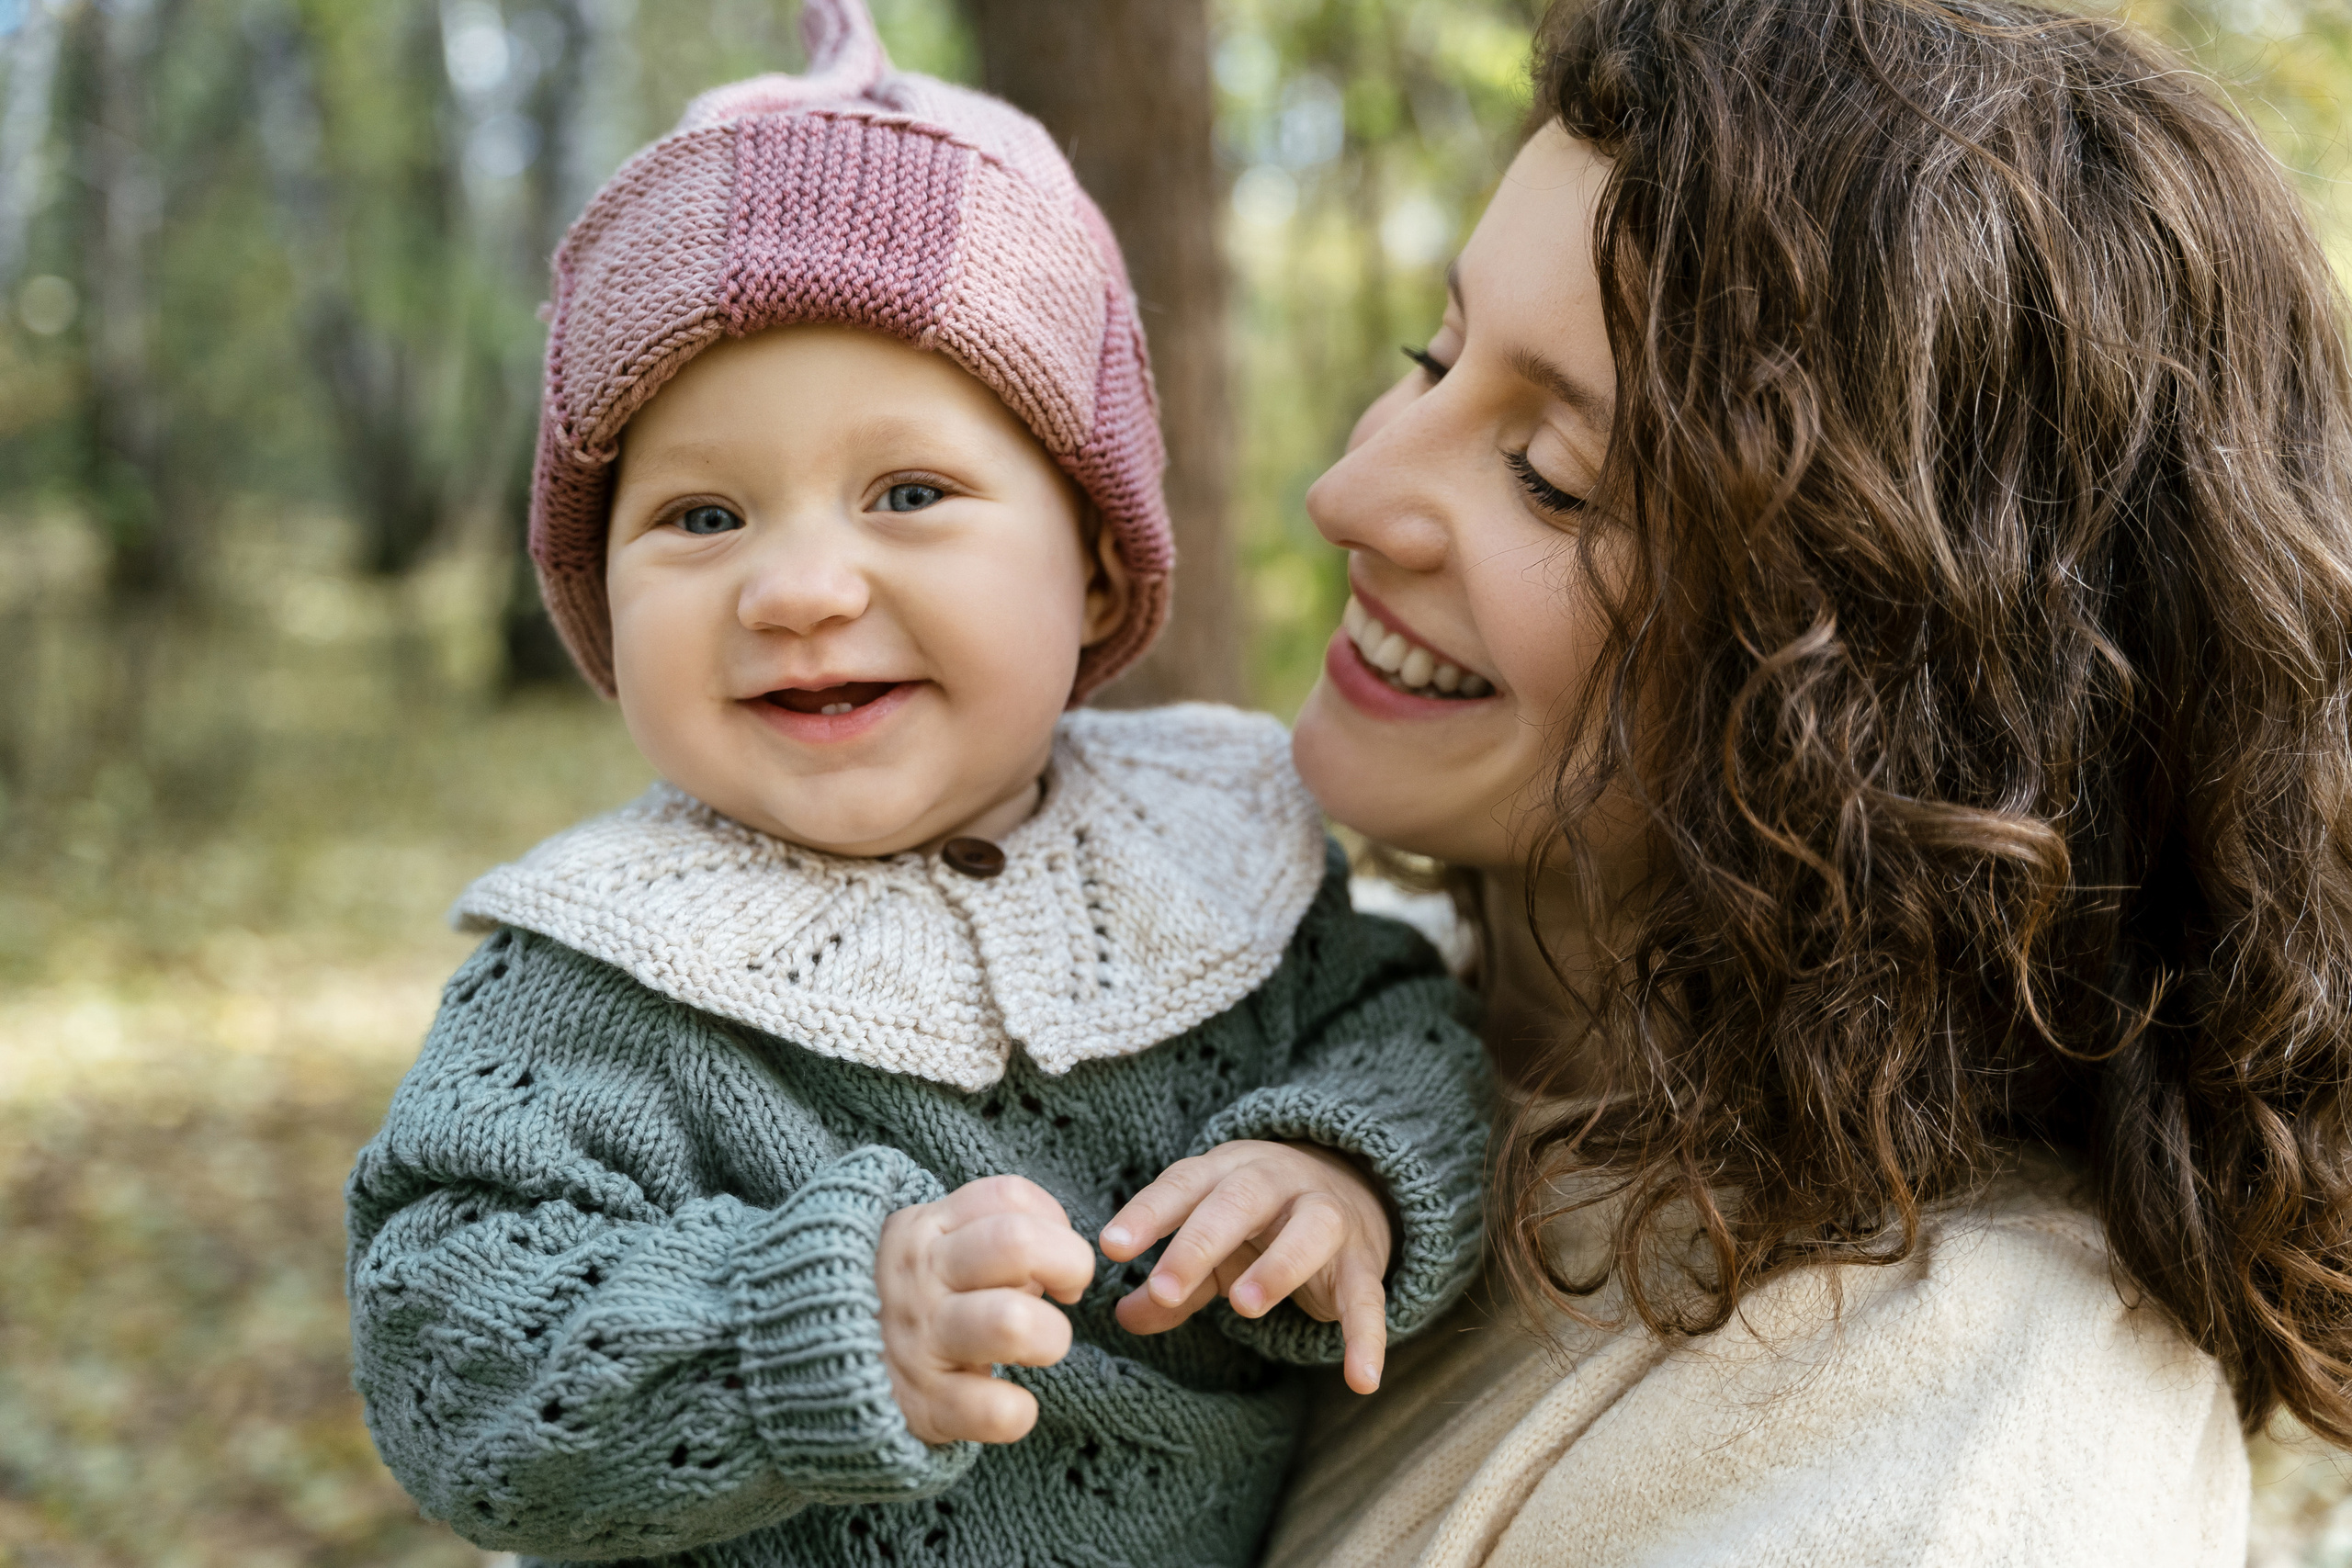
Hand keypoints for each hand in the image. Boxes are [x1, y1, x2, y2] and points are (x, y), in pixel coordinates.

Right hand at [876, 1174, 1094, 1444]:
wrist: (800, 1368)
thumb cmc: (892, 1302)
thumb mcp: (919, 1247)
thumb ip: (979, 1234)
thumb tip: (1055, 1259)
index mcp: (923, 1229)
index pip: (1007, 1196)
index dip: (1052, 1219)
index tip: (1052, 1250)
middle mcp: (921, 1278)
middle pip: (1018, 1243)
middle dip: (1070, 1263)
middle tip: (1067, 1292)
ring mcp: (920, 1342)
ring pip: (1013, 1322)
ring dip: (1052, 1336)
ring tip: (1040, 1346)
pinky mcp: (923, 1406)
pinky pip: (997, 1410)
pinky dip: (1019, 1411)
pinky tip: (1009, 1403)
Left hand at [1098, 1140, 1393, 1392]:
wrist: (1351, 1189)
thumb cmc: (1258, 1224)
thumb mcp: (1212, 1247)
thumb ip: (1173, 1283)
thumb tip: (1122, 1317)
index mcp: (1227, 1172)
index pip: (1183, 1183)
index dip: (1148, 1213)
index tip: (1111, 1247)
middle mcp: (1278, 1182)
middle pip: (1238, 1200)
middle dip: (1199, 1243)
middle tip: (1163, 1288)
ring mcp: (1326, 1217)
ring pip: (1309, 1230)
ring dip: (1277, 1266)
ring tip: (1243, 1306)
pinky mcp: (1363, 1263)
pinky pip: (1366, 1298)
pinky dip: (1366, 1337)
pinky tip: (1361, 1379)